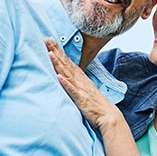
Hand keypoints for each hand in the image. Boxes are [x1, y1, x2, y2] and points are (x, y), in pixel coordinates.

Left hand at [46, 37, 140, 155]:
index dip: (59, 51)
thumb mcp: (85, 90)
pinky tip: (59, 77)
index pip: (68, 62)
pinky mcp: (81, 99)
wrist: (109, 116)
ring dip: (59, 64)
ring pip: (68, 74)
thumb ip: (76, 82)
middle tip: (47, 39)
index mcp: (81, 78)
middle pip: (66, 64)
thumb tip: (66, 76)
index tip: (50, 41)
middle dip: (56, 51)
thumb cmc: (96, 104)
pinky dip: (66, 83)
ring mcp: (81, 89)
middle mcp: (80, 81)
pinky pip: (72, 90)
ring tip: (50, 54)